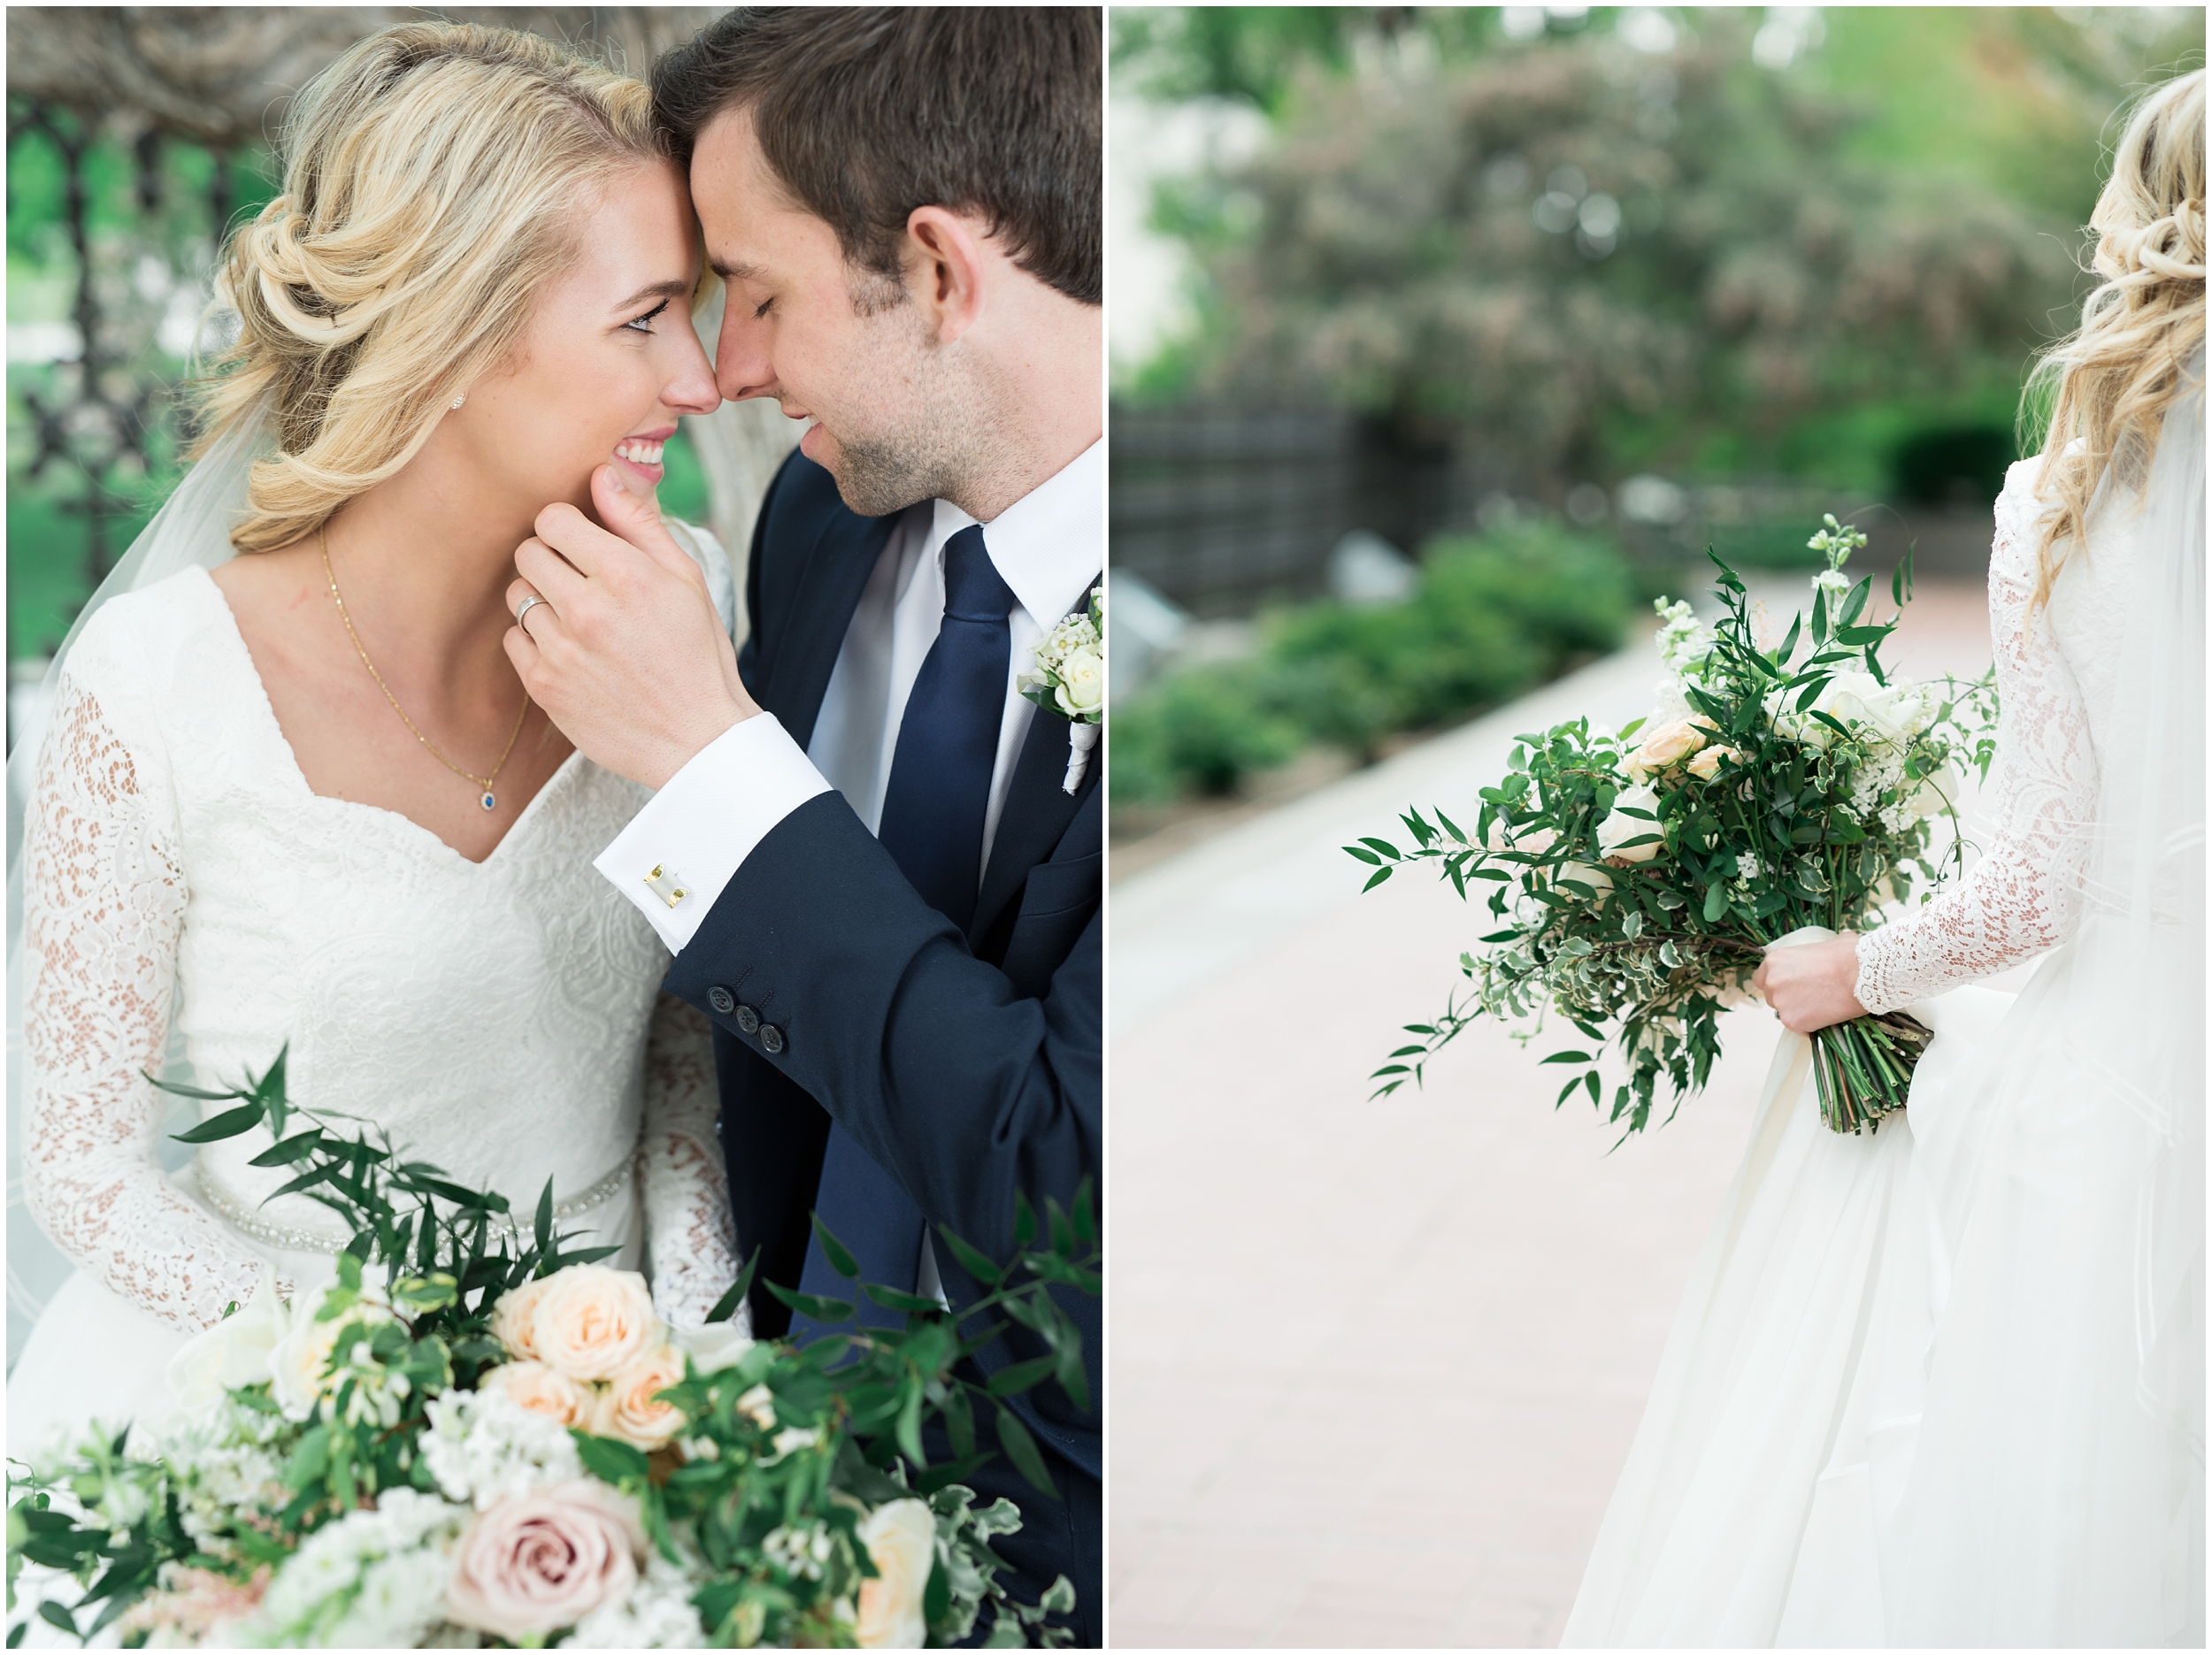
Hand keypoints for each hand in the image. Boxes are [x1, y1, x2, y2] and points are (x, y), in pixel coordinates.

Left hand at [505, 463, 758, 789]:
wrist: (697, 740)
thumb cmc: (697, 654)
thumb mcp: (686, 580)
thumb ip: (639, 523)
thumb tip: (601, 474)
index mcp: (627, 576)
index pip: (554, 519)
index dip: (566, 527)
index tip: (582, 543)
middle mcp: (589, 610)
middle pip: (528, 552)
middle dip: (550, 558)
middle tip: (580, 581)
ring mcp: (562, 650)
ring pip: (517, 596)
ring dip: (542, 601)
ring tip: (578, 620)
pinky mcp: (544, 686)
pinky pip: (511, 639)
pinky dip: (534, 640)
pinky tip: (570, 651)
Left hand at [1751, 932, 1866, 1034]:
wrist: (1861, 975)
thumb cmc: (1848, 956)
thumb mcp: (1826, 944)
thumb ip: (1816, 950)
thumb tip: (1830, 948)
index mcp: (1774, 960)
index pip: (1762, 978)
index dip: (1777, 984)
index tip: (1791, 987)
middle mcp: (1771, 981)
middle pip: (1772, 997)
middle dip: (1788, 999)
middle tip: (1810, 998)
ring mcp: (1780, 1003)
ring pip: (1784, 1013)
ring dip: (1799, 1013)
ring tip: (1822, 1007)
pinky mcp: (1792, 1021)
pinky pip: (1799, 1029)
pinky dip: (1810, 1027)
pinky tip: (1826, 1018)